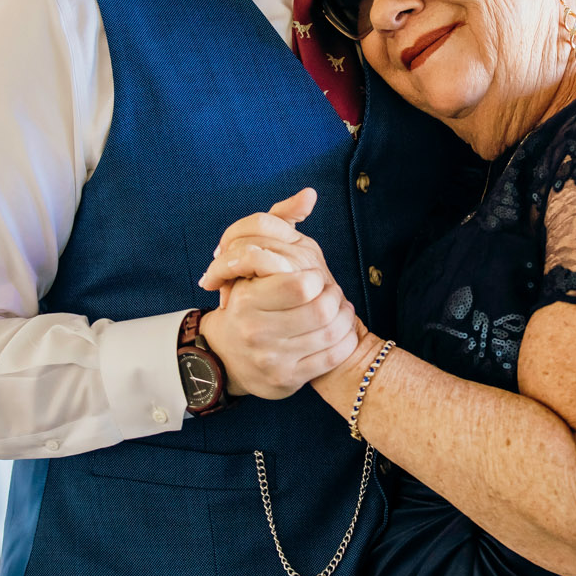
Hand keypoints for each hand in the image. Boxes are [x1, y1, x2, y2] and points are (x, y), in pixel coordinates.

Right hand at [194, 190, 363, 399]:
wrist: (229, 357)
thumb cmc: (249, 301)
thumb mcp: (255, 260)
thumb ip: (279, 221)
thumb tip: (309, 193)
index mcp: (246, 301)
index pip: (301, 285)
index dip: (318, 279)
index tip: (316, 278)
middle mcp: (255, 334)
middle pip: (322, 309)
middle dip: (335, 298)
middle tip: (333, 294)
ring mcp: (271, 361)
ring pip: (333, 333)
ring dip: (345, 319)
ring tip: (339, 311)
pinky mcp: (287, 381)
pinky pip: (334, 357)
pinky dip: (346, 341)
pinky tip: (340, 333)